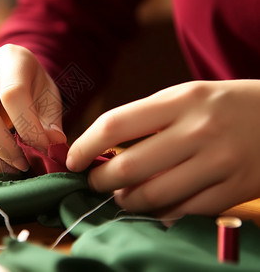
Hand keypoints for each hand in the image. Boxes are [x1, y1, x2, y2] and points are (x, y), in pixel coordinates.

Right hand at [0, 44, 65, 173]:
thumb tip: (52, 145)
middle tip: (21, 164)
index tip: (42, 149)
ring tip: (6, 169)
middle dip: (0, 145)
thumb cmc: (31, 88)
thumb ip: (51, 121)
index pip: (12, 92)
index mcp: (9, 57)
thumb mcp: (48, 97)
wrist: (8, 77)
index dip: (27, 126)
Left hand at [66, 80, 259, 217]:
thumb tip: (104, 150)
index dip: (85, 145)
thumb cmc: (224, 105)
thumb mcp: (186, 96)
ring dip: (128, 200)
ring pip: (154, 195)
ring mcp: (219, 162)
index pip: (115, 125)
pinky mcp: (235, 189)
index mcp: (181, 100)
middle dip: (101, 181)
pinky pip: (184, 211)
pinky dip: (161, 213)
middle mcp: (199, 130)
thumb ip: (146, 119)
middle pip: (129, 167)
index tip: (73, 159)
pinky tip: (156, 206)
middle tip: (95, 183)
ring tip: (123, 196)